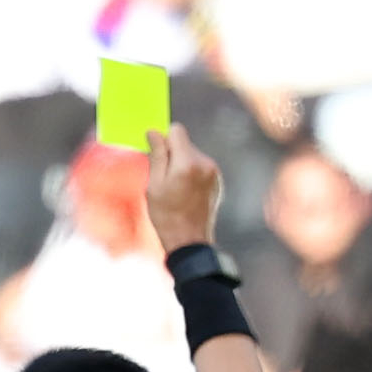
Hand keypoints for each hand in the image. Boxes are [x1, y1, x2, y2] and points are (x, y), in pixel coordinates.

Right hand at [146, 124, 224, 254]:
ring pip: (192, 155)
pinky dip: (192, 174)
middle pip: (185, 143)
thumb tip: (154, 132)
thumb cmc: (166, 216)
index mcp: (187, 162)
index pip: (177, 130)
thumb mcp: (154, 185)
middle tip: (164, 180)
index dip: (164, 139)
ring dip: (182, 165)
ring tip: (176, 190)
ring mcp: (213, 171)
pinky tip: (186, 194)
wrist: (189, 241)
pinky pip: (200, 167)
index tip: (157, 154)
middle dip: (172, 155)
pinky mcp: (217, 180)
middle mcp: (204, 162)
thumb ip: (157, 155)